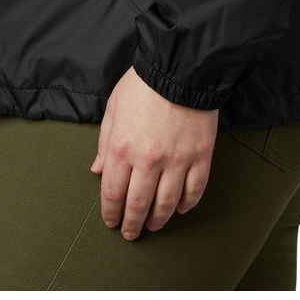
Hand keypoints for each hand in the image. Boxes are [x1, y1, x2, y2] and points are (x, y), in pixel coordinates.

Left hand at [90, 66, 218, 238]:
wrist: (181, 66)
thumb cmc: (144, 83)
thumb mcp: (114, 106)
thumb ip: (104, 141)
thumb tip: (98, 170)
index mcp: (122, 148)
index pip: (112, 193)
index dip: (110, 213)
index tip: (111, 222)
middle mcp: (148, 160)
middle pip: (138, 205)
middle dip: (132, 224)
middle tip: (130, 233)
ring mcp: (177, 160)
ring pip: (167, 203)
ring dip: (158, 219)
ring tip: (154, 225)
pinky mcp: (201, 156)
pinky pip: (195, 190)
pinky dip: (187, 204)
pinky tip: (181, 209)